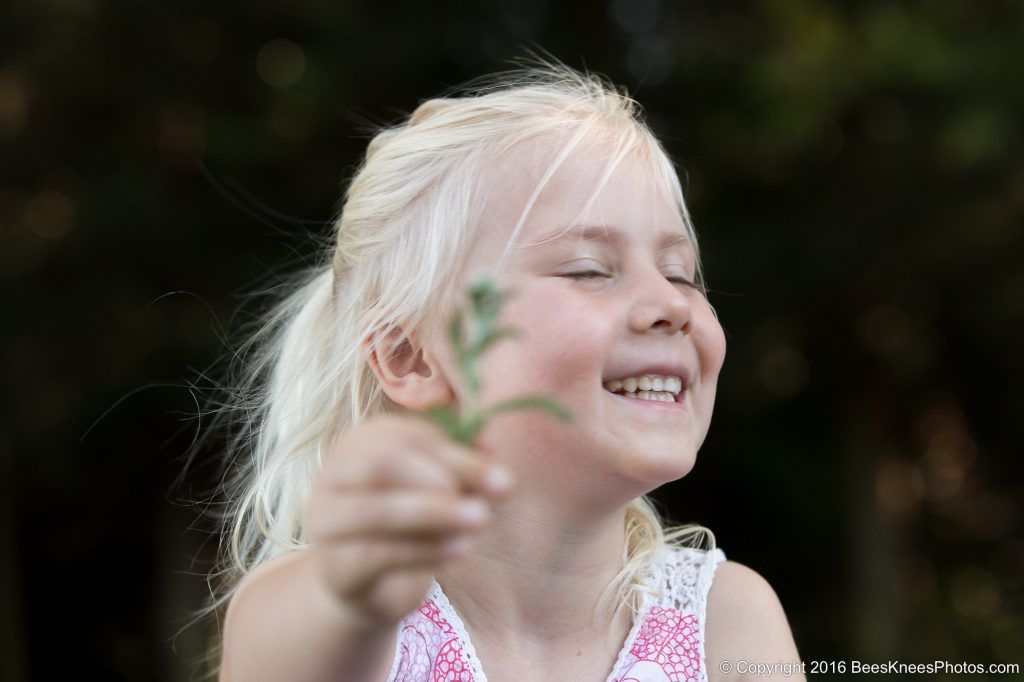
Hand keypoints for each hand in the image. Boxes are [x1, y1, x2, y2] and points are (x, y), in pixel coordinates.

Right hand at [305, 413, 511, 628]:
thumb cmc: (412, 524)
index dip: (458, 456)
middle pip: (382, 463)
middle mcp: (335, 473)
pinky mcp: (335, 567)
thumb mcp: (442, 490)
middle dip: (441, 479)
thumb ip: (465, 470)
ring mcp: (327, 521)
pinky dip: (424, 551)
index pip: (408, 437)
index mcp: (363, 441)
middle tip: (486, 505)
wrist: (371, 585)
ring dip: (435, 514)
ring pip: (377, 510)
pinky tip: (460, 549)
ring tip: (481, 521)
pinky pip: (377, 554)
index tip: (503, 480)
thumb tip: (490, 447)